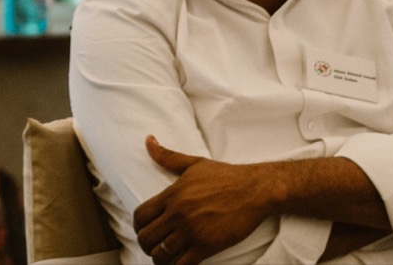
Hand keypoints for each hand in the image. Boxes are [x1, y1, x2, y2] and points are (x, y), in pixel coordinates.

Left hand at [134, 136, 278, 264]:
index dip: (138, 226)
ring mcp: (191, 231)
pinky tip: (180, 263)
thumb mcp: (193, 163)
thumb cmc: (226, 176)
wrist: (254, 189)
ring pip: (161, 254)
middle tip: (154, 246)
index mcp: (172, 194)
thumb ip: (167, 156)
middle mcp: (178, 213)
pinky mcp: (207, 246)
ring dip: (160, 258)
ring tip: (166, 257)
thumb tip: (148, 140)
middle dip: (146, 245)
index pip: (140, 215)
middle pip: (146, 238)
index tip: (145, 229)